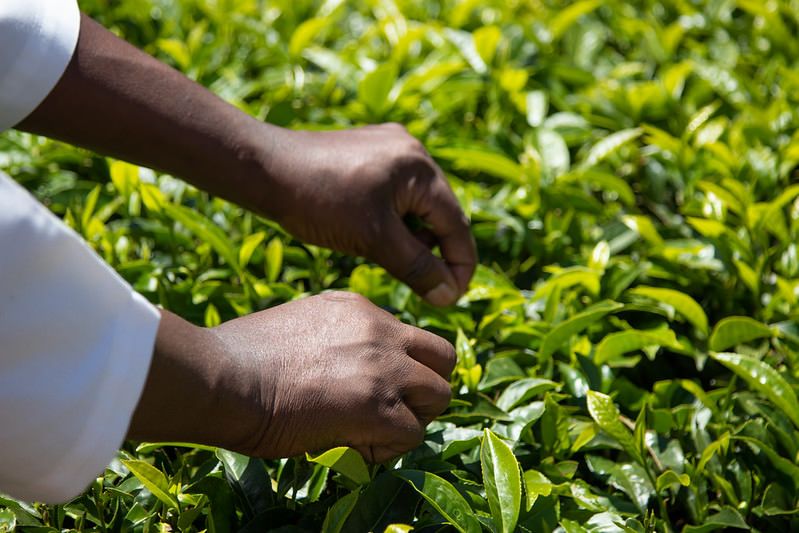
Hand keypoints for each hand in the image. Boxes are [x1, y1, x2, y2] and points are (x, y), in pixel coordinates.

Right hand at [128, 292, 454, 462]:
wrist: (221, 377)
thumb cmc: (239, 358)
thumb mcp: (297, 325)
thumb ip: (334, 338)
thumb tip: (343, 371)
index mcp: (358, 308)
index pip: (408, 336)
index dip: (400, 365)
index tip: (373, 385)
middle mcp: (379, 330)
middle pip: (442, 357)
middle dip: (425, 385)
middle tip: (394, 407)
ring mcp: (383, 366)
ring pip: (440, 394)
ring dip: (414, 417)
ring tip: (376, 431)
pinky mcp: (378, 406)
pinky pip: (413, 434)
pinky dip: (390, 447)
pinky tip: (355, 447)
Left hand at [260, 124, 477, 305]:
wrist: (263, 168)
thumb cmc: (317, 202)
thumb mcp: (373, 240)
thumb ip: (416, 268)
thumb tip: (449, 296)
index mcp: (421, 167)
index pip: (457, 226)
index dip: (459, 268)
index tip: (449, 300)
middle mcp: (412, 151)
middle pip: (441, 213)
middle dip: (435, 251)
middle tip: (421, 286)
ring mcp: (391, 148)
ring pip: (419, 205)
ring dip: (414, 237)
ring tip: (390, 258)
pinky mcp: (370, 152)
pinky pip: (397, 192)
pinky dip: (396, 219)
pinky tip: (375, 235)